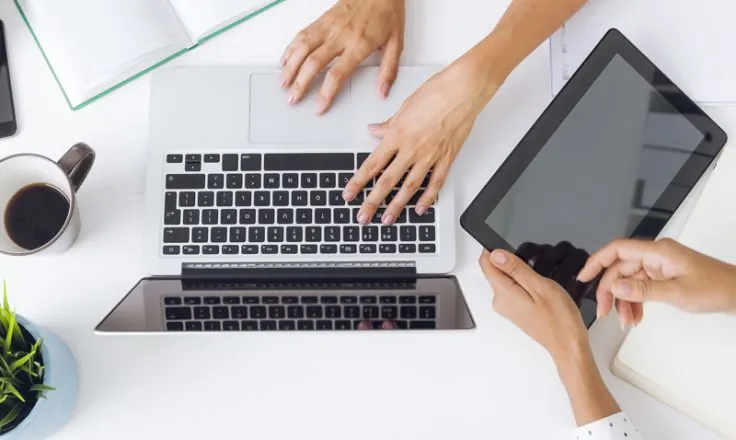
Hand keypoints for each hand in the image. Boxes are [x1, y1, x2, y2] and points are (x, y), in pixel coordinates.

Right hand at [279, 0, 404, 112]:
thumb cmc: (388, 13)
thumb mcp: (396, 43)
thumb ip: (389, 70)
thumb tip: (382, 91)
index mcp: (359, 44)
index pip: (338, 73)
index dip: (326, 92)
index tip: (319, 106)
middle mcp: (341, 35)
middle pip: (315, 62)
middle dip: (301, 83)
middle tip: (293, 99)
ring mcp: (329, 26)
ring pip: (303, 47)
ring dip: (290, 67)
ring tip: (283, 83)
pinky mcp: (322, 19)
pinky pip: (302, 34)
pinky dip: (291, 48)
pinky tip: (285, 60)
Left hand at [346, 59, 496, 224]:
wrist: (463, 90)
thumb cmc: (436, 92)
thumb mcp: (404, 107)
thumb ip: (389, 124)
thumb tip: (374, 131)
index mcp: (398, 135)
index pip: (372, 164)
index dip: (358, 182)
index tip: (349, 194)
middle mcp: (412, 149)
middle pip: (387, 181)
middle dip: (372, 202)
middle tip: (362, 217)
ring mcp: (430, 156)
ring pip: (409, 187)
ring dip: (397, 206)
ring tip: (387, 219)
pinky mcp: (447, 158)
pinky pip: (435, 183)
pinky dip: (428, 198)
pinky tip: (420, 209)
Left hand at [479, 249, 589, 364]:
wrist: (567, 344)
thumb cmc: (559, 320)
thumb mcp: (539, 286)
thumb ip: (515, 269)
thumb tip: (496, 254)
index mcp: (503, 293)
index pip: (486, 263)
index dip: (496, 249)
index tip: (510, 247)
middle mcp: (499, 301)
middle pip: (495, 270)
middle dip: (511, 262)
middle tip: (534, 268)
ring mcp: (506, 307)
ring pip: (506, 278)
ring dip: (520, 273)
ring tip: (540, 280)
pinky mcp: (515, 310)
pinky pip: (513, 288)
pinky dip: (524, 283)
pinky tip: (539, 289)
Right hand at [578, 238, 735, 326]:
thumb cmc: (717, 288)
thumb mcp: (677, 293)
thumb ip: (643, 290)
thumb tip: (615, 288)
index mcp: (657, 252)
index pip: (616, 250)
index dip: (596, 262)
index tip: (583, 277)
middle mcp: (656, 256)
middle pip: (620, 270)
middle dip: (610, 292)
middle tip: (605, 313)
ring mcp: (660, 266)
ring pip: (630, 282)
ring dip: (624, 301)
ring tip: (625, 321)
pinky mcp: (665, 277)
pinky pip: (641, 288)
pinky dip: (636, 302)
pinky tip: (636, 317)